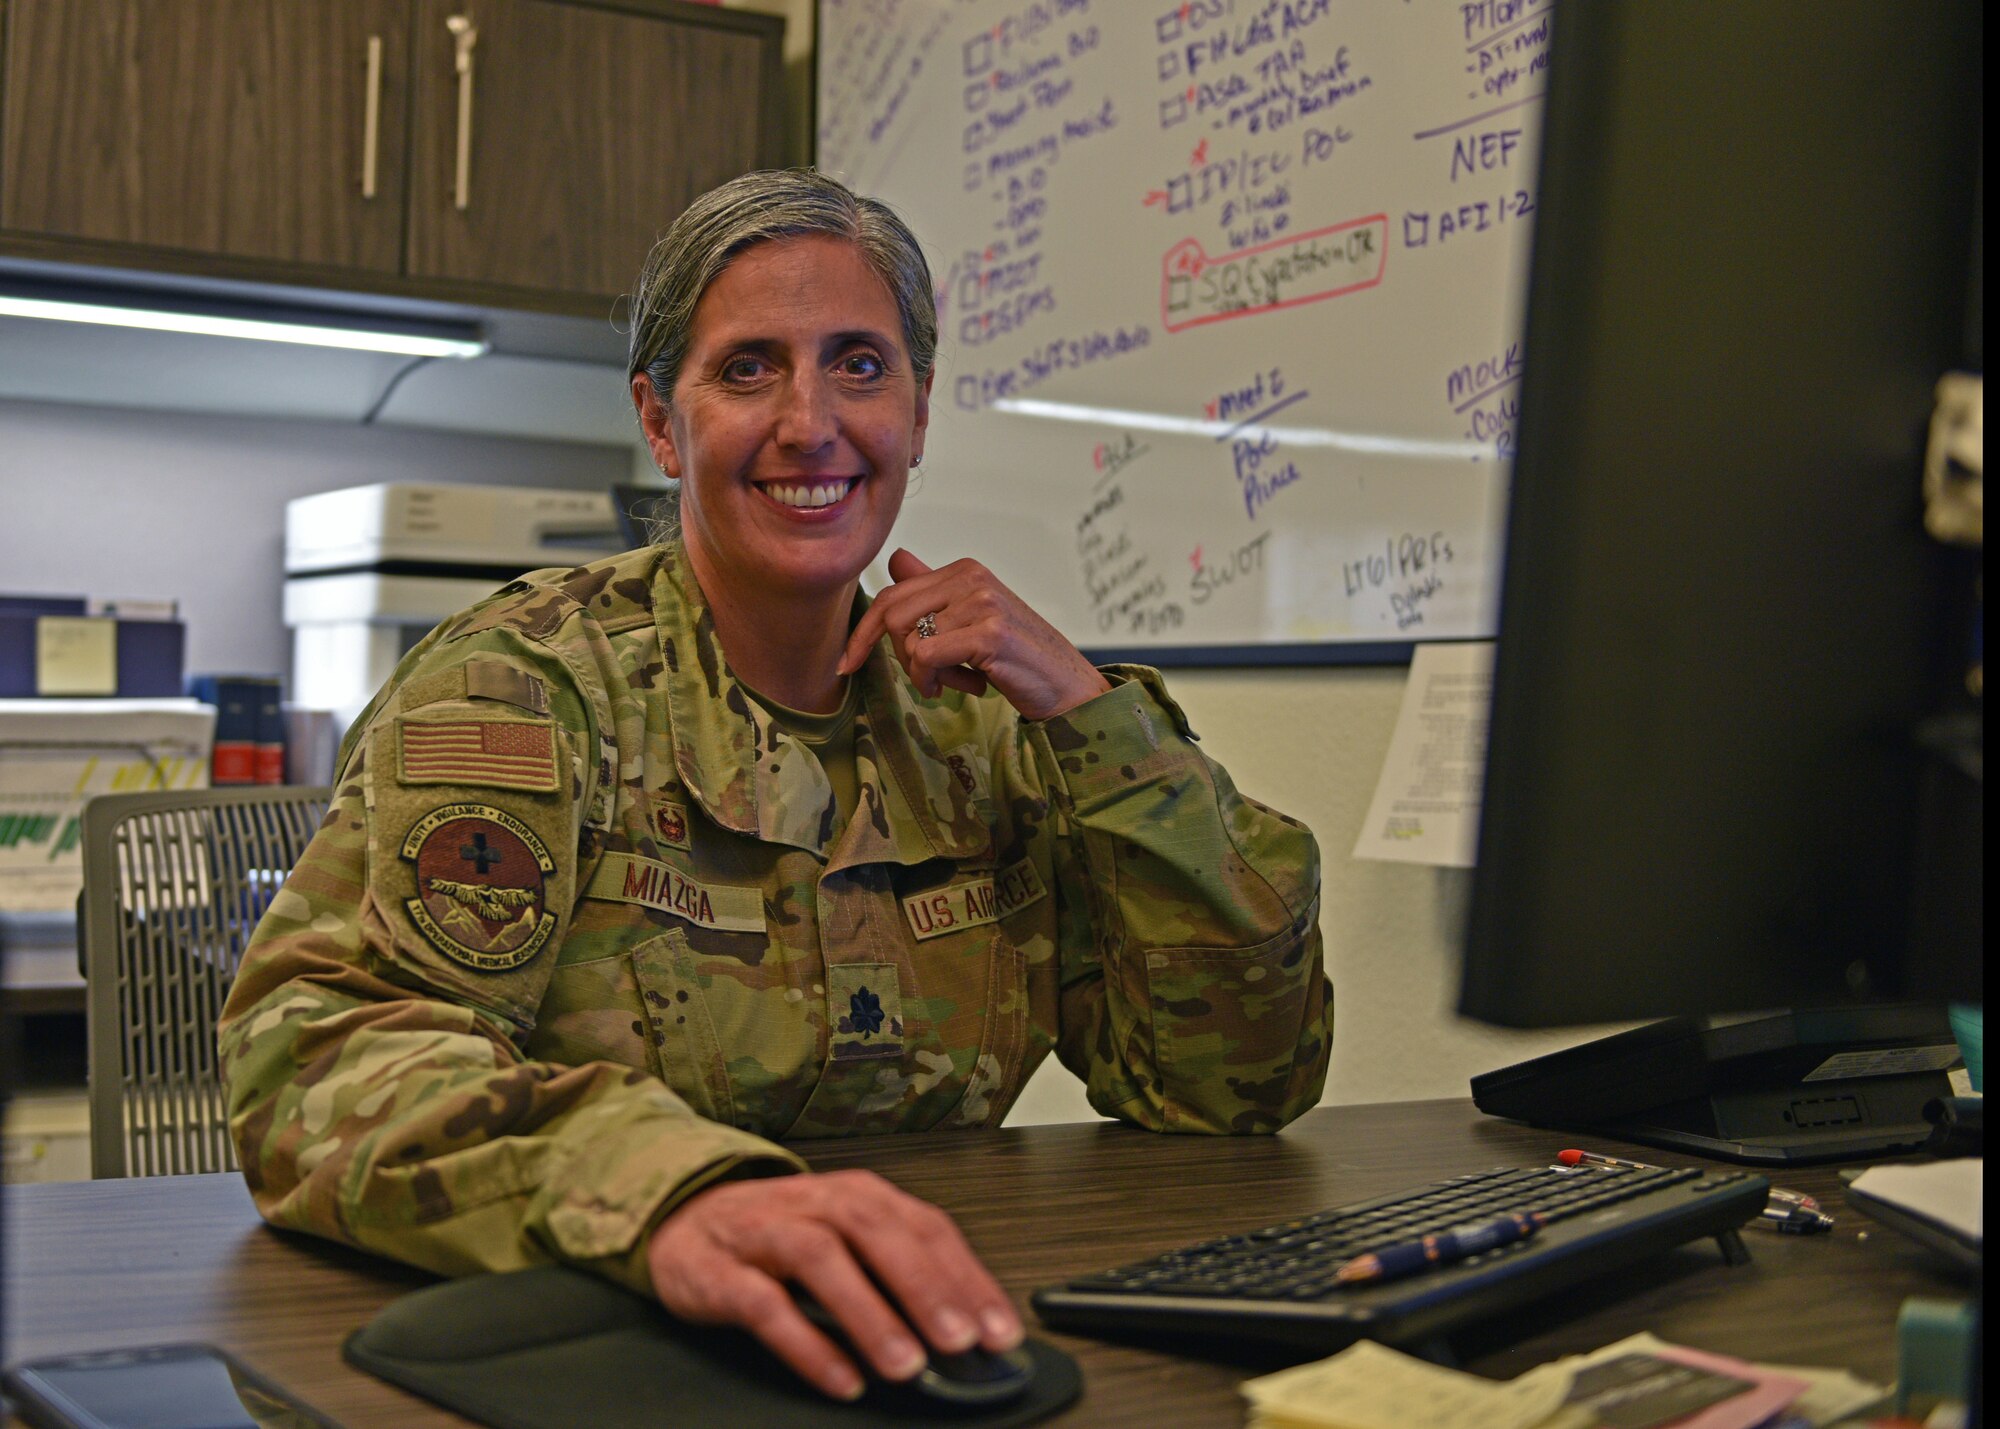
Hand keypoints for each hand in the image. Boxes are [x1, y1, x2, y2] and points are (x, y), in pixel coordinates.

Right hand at [645, 1169, 1023, 1400]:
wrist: (684, 1219)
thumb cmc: (780, 1234)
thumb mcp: (847, 1240)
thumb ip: (899, 1274)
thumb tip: (965, 1326)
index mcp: (858, 1195)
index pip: (926, 1229)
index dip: (967, 1278)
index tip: (1001, 1331)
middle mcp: (816, 1204)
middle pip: (877, 1233)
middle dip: (925, 1288)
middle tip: (961, 1341)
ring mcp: (765, 1233)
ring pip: (821, 1261)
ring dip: (869, 1314)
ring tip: (906, 1365)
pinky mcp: (722, 1272)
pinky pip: (765, 1305)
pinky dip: (806, 1344)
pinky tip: (840, 1379)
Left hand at [839, 549, 1111, 719]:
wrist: (1068, 686)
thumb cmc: (1019, 658)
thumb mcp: (972, 620)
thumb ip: (934, 592)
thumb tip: (897, 560)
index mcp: (965, 570)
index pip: (892, 593)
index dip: (864, 633)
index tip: (847, 664)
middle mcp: (972, 577)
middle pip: (892, 614)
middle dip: (900, 657)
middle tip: (931, 679)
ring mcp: (981, 602)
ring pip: (908, 639)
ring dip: (924, 674)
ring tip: (959, 681)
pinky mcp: (988, 632)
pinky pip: (926, 657)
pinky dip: (934, 680)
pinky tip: (967, 687)